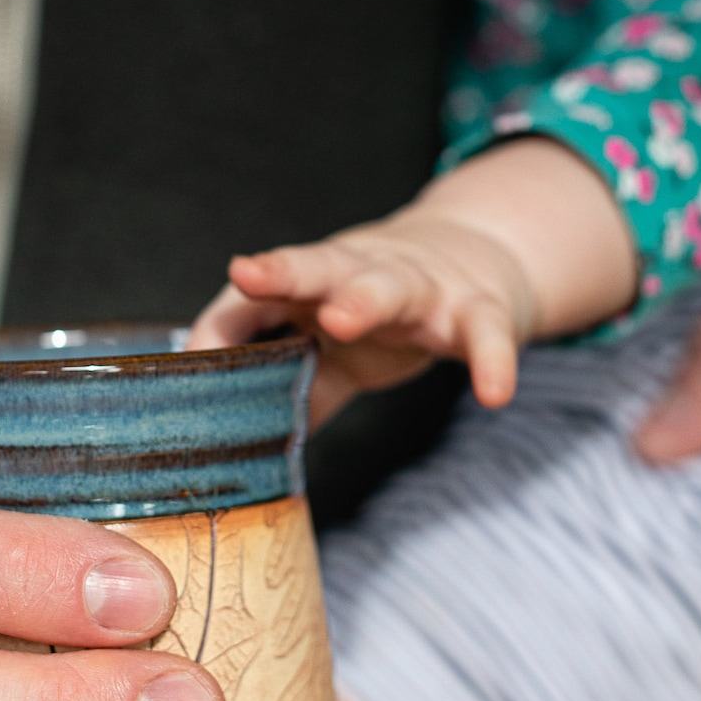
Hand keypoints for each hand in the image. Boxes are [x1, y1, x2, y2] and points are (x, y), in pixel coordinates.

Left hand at [188, 141, 636, 422]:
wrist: (477, 265)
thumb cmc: (382, 309)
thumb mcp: (326, 342)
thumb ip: (282, 381)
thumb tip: (225, 434)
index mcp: (320, 280)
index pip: (270, 286)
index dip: (237, 296)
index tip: (205, 318)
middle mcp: (364, 272)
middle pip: (320, 267)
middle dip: (286, 272)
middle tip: (254, 277)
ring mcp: (423, 288)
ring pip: (392, 287)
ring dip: (363, 299)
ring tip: (341, 321)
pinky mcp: (478, 310)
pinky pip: (486, 337)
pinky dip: (493, 361)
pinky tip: (495, 394)